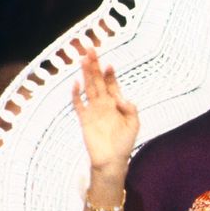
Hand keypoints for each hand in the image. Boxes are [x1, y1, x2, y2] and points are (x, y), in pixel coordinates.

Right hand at [72, 48, 139, 174]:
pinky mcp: (84, 119)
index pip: (111, 83)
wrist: (111, 161)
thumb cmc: (124, 143)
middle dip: (94, 65)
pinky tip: (76, 83)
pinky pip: (78, 104)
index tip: (109, 64)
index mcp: (116, 103)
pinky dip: (76, 94)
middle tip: (91, 49)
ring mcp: (93, 110)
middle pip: (97, 80)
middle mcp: (103, 103)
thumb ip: (130, 109)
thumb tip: (123, 98)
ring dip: (85, 74)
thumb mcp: (134, 124)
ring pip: (88, 87)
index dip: (110, 74)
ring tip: (83, 59)